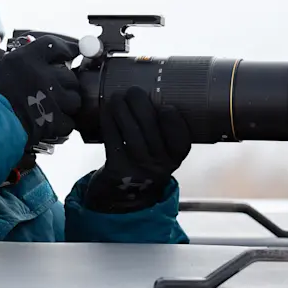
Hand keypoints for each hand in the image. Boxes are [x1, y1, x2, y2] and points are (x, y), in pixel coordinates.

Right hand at [0, 35, 80, 149]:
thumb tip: (2, 56)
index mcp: (27, 59)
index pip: (56, 46)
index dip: (67, 48)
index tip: (71, 52)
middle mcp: (43, 75)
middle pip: (70, 75)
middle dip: (67, 82)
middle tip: (58, 88)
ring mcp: (51, 99)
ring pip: (74, 99)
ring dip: (67, 103)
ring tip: (56, 107)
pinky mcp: (53, 121)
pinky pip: (69, 122)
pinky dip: (63, 124)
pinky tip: (52, 124)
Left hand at [84, 86, 191, 212]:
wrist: (120, 196)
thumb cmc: (142, 162)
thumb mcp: (159, 153)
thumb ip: (162, 131)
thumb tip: (153, 91)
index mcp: (174, 159)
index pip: (181, 141)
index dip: (174, 123)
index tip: (166, 106)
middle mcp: (159, 167)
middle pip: (152, 132)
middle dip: (141, 106)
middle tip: (133, 90)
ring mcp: (138, 170)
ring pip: (131, 134)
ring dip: (122, 110)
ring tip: (118, 96)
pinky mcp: (117, 171)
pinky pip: (114, 141)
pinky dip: (109, 122)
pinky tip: (107, 110)